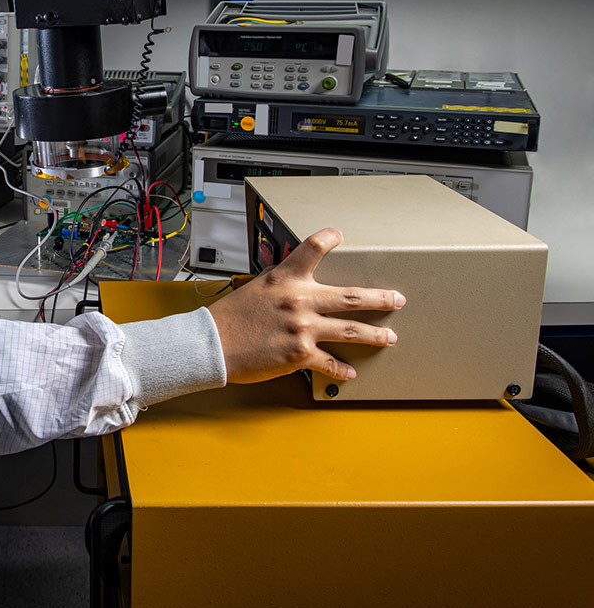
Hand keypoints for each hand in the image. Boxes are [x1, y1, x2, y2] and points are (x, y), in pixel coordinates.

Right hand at [206, 228, 404, 383]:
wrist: (211, 344)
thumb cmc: (229, 318)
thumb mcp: (255, 288)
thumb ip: (281, 285)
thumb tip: (296, 288)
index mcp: (285, 279)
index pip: (313, 248)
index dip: (330, 237)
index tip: (340, 235)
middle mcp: (299, 301)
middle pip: (350, 297)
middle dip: (380, 298)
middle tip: (396, 299)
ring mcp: (303, 329)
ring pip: (352, 331)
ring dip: (375, 335)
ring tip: (389, 338)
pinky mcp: (300, 355)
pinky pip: (330, 363)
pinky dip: (342, 369)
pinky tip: (350, 372)